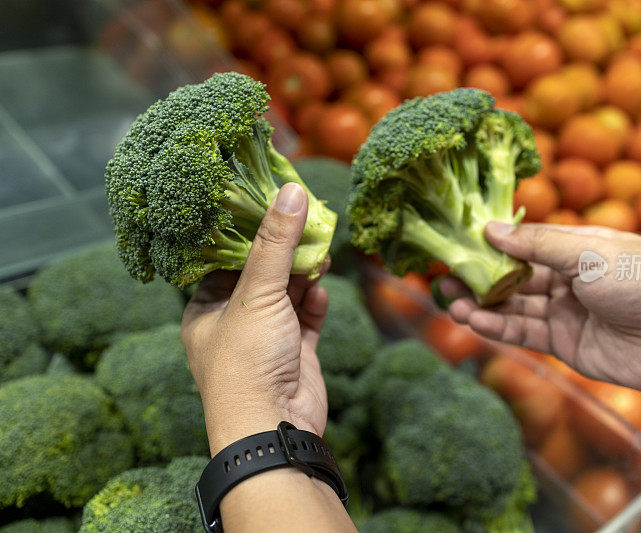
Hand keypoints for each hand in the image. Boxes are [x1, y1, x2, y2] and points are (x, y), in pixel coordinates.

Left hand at [182, 183, 328, 454]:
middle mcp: (234, 322)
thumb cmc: (246, 362)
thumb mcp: (257, 293)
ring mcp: (267, 338)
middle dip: (285, 251)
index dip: (248, 233)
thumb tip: (291, 192)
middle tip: (307, 221)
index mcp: (206, 310)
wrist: (272, 427)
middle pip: (262, 274)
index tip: (271, 204)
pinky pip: (307, 318)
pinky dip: (314, 303)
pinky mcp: (296, 352)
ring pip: (288, 294)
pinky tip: (321, 291)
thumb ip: (276, 243)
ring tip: (321, 250)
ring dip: (304, 274)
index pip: (225, 260)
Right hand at [442, 222, 640, 393]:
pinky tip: (473, 320)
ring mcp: (566, 312)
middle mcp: (570, 277)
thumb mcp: (589, 253)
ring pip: (514, 305)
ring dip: (482, 303)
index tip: (458, 240)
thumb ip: (537, 244)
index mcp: (580, 247)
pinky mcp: (564, 344)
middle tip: (444, 277)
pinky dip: (497, 326)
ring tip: (450, 302)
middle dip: (480, 276)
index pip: (527, 241)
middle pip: (514, 275)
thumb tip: (490, 228)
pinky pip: (524, 332)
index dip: (494, 242)